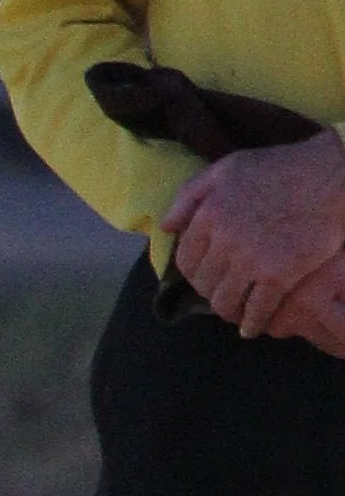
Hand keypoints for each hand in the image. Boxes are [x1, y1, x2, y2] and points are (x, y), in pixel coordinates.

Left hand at [161, 131, 344, 336]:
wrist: (329, 176)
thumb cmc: (278, 169)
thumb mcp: (226, 169)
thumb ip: (189, 195)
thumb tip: (166, 227)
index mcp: (208, 214)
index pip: (185, 259)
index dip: (192, 273)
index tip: (202, 277)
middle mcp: (225, 240)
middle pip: (204, 284)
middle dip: (210, 292)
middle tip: (221, 294)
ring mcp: (251, 261)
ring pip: (225, 302)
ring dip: (228, 311)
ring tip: (234, 312)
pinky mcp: (279, 276)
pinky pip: (257, 310)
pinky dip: (252, 324)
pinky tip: (252, 327)